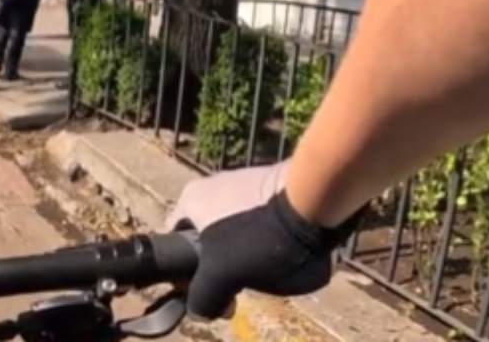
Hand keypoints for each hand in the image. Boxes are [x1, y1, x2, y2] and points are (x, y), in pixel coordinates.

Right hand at [165, 162, 353, 319]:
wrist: (314, 200)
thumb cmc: (258, 237)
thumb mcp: (222, 278)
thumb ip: (204, 297)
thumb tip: (201, 309)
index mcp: (189, 200)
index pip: (173, 242)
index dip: (186, 271)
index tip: (209, 290)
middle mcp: (211, 184)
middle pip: (207, 236)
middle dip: (222, 262)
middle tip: (242, 283)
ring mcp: (244, 179)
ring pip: (236, 227)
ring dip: (248, 249)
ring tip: (270, 267)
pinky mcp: (273, 183)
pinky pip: (263, 216)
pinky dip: (270, 234)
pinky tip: (288, 249)